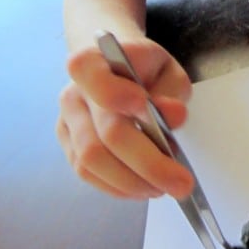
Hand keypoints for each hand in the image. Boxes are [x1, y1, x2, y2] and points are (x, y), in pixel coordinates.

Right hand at [56, 38, 192, 198]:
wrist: (118, 68)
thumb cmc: (145, 70)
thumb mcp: (167, 70)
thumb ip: (171, 91)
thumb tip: (173, 115)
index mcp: (93, 62)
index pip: (94, 78)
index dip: (116, 95)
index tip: (144, 105)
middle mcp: (73, 94)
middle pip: (105, 134)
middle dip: (148, 164)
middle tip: (181, 183)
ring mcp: (67, 122)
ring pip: (92, 162)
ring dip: (133, 182)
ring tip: (164, 187)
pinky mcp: (68, 147)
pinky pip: (87, 174)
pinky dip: (118, 187)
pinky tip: (143, 187)